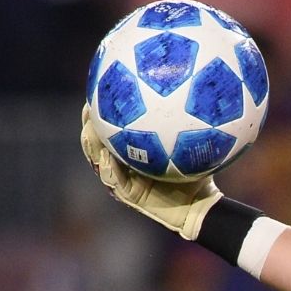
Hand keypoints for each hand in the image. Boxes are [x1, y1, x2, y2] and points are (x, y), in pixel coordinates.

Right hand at [80, 104, 221, 239]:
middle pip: (97, 144)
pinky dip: (109, 169)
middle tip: (88, 107)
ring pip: (99, 162)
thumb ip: (189, 119)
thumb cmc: (200, 172)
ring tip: (90, 131)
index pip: (110, 129)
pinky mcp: (131, 197)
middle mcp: (124, 166)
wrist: (202, 204)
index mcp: (133, 153)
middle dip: (89, 126)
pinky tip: (107, 156)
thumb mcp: (195, 142)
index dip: (100, 112)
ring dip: (92, 146)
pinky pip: (115, 182)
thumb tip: (194, 86)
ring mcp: (124, 182)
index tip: (98, 90)